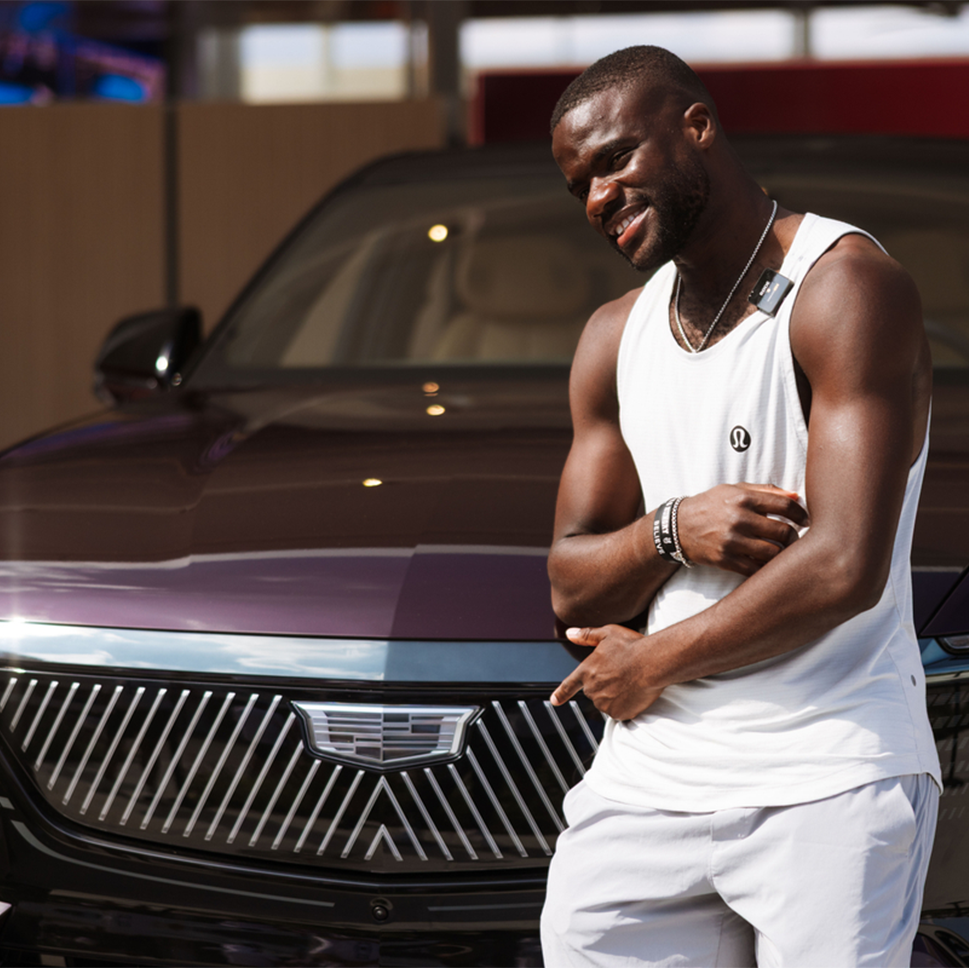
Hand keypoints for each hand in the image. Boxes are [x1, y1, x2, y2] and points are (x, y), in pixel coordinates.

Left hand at [550, 625, 663, 720]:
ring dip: (615, 695)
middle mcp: (592, 690)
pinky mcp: (619, 713)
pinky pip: (621, 711)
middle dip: (605, 684)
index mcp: (586, 671)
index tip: (554, 701)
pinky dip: (626, 705)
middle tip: (621, 672)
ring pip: (607, 702)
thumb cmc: (631, 646)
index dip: (561, 693)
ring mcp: (605, 704)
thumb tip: (569, 633)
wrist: (652, 662)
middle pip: (595, 691)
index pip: (569, 685)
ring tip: (629, 680)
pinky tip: (634, 692)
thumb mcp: (607, 633)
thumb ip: (586, 635)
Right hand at [677, 483, 807, 576]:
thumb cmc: (710, 505)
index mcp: (742, 498)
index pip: (784, 505)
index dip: (800, 514)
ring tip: (781, 551)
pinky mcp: (725, 559)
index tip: (805, 520)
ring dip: (782, 554)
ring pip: (773, 553)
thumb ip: (764, 491)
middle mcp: (738, 519)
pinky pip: (756, 568)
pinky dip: (765, 567)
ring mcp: (732, 541)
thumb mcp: (733, 490)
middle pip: (783, 531)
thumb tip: (795, 496)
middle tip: (793, 539)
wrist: (677, 527)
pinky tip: (765, 562)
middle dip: (794, 537)